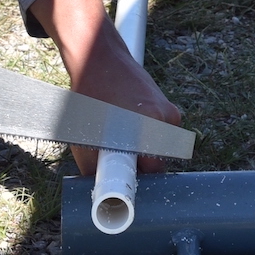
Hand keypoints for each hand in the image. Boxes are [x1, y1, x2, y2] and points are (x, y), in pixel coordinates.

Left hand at [64, 49, 182, 178]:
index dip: (139, 182)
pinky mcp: (168, 106)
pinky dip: (147, 135)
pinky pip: (162, 133)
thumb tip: (98, 196)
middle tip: (117, 162)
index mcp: (150, 128)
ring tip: (120, 138)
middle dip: (140, 166)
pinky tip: (127, 125)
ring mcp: (170, 113)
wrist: (99, 58)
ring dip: (144, 150)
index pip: (154, 171)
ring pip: (161, 147)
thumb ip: (94, 169)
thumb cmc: (89, 96)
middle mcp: (166, 120)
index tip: (125, 186)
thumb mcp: (84, 138)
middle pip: (159, 160)